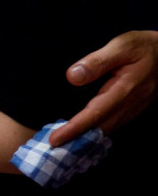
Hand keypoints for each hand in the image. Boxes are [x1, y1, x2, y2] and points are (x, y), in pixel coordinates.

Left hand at [50, 30, 157, 144]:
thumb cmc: (143, 46)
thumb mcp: (120, 46)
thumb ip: (96, 62)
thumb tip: (72, 77)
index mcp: (123, 90)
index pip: (95, 114)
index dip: (74, 128)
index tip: (55, 139)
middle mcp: (129, 104)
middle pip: (100, 128)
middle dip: (76, 140)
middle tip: (52, 149)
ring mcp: (133, 108)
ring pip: (108, 129)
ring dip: (86, 139)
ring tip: (63, 145)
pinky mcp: (134, 107)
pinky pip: (113, 124)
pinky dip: (96, 132)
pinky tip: (84, 134)